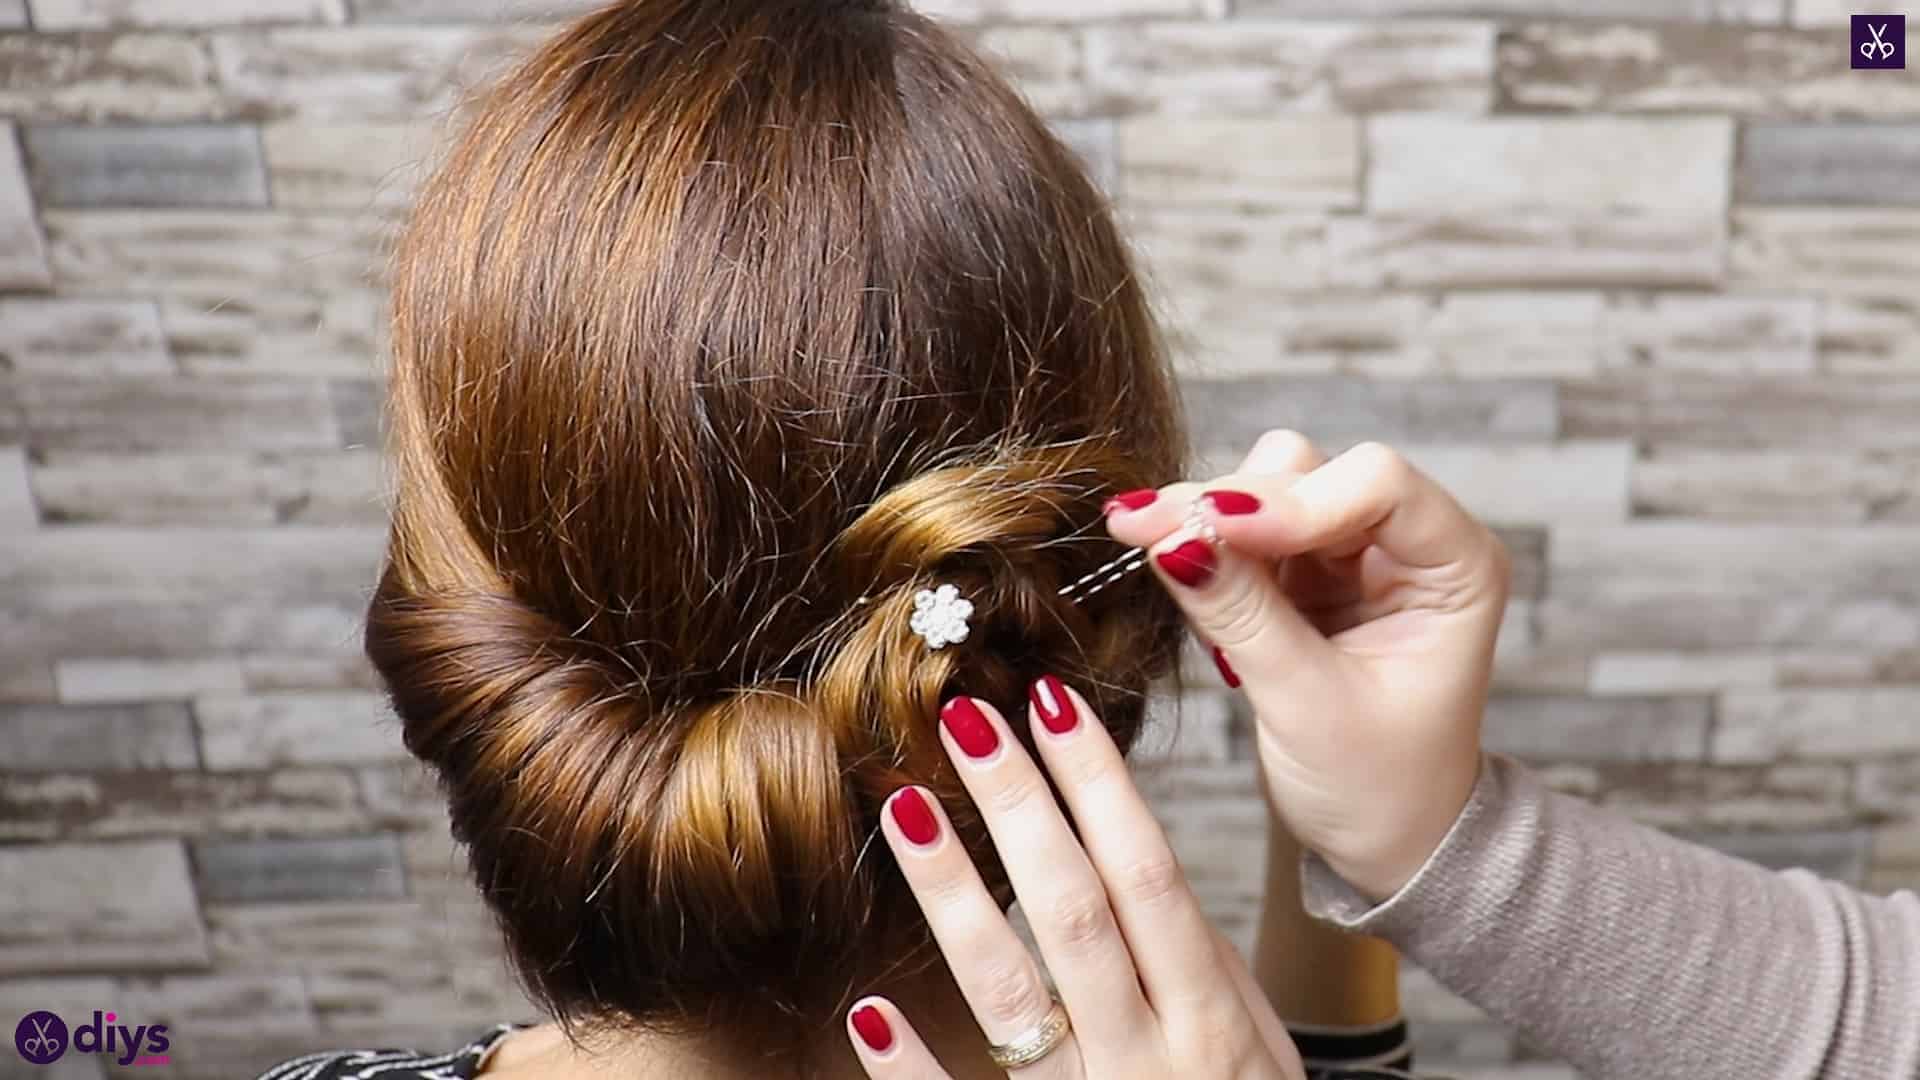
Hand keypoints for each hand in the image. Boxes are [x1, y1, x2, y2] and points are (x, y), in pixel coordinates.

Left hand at [846, 680, 1305, 1079]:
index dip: (1099, 783)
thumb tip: (1145, 866)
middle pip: (1078, 912)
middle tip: (967, 717)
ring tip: (907, 812)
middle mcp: (1155, 1057)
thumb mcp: (1261, 1056)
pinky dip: (919, 1072)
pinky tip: (865, 1008)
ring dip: (959, 901)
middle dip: (1023, 807)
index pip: (1149, 874)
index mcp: (1211, 1018)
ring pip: (1017, 997)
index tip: (1051, 700)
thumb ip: (1205, 967)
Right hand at [1106, 432, 1508, 899]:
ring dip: (1210, 517)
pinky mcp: (1307, 571)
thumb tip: (1170, 537)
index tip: (1209, 530)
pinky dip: (1206, 545)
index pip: (1376, 484)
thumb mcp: (1307, 706)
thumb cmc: (1380, 786)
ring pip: (1270, 487)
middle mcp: (1410, 541)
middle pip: (1310, 474)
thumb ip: (1243, 616)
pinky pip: (1244, 530)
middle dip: (1229, 503)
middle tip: (1139, 528)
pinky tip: (1175, 572)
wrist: (1388, 840)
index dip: (1289, 500)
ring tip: (1154, 553)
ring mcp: (1354, 552)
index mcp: (1457, 566)